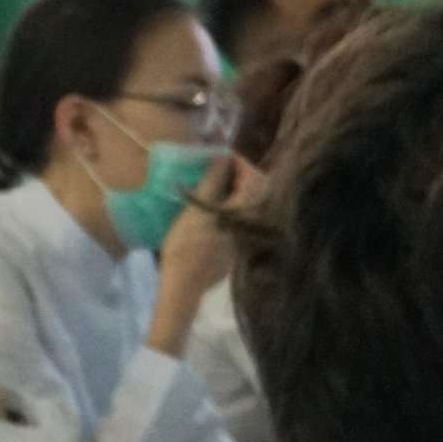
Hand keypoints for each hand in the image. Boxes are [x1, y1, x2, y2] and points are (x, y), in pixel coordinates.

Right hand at [145, 159, 254, 348]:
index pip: (253, 176)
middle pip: (257, 189)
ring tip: (214, 186)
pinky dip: (233, 206)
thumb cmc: (186, 245)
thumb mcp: (195, 209)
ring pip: (251, 204)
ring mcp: (248, 234)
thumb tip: (223, 158)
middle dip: (240, 175)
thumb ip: (212, 182)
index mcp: (246, 210)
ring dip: (236, 190)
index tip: (218, 157)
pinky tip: (214, 208)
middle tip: (217, 169)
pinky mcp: (240, 245)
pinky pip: (244, 217)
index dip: (237, 162)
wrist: (185, 284)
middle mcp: (254, 221)